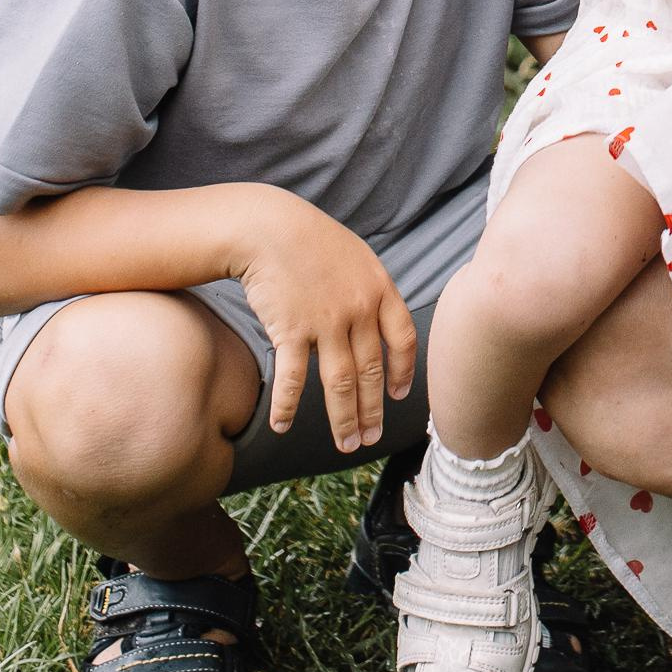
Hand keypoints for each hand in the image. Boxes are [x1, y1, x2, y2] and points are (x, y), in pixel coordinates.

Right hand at [227, 192, 416, 449]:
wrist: (268, 227)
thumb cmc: (310, 240)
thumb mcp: (355, 257)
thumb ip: (371, 290)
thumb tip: (380, 323)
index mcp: (380, 288)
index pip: (403, 339)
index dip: (403, 372)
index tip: (398, 396)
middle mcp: (359, 309)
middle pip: (372, 371)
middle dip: (373, 411)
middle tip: (370, 439)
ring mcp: (327, 321)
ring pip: (341, 384)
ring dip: (344, 419)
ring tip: (346, 445)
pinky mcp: (292, 330)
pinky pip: (293, 379)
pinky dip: (287, 405)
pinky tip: (283, 425)